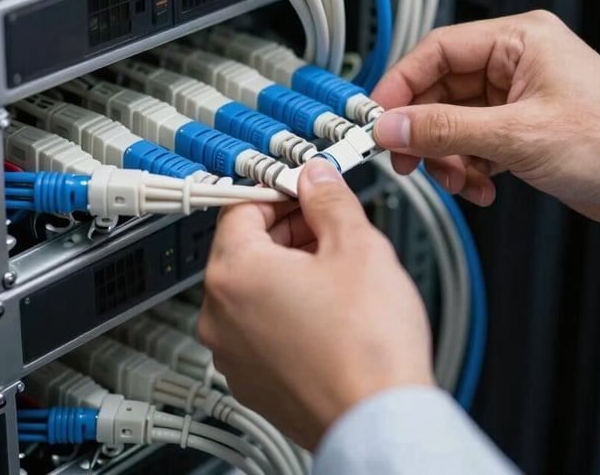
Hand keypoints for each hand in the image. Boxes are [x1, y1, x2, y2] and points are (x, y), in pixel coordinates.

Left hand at [198, 158, 434, 449]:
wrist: (379, 421)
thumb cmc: (367, 347)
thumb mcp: (357, 246)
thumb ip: (329, 200)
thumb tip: (316, 178)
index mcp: (235, 274)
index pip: (242, 207)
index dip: (280, 190)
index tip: (306, 190)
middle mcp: (220, 315)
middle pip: (246, 247)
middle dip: (289, 230)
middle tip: (331, 228)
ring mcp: (233, 353)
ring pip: (254, 288)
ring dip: (290, 269)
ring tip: (338, 272)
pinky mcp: (252, 379)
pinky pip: (260, 327)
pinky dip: (288, 309)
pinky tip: (329, 311)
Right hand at [372, 10, 599, 232]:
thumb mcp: (517, 135)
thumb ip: (446, 129)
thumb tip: (393, 125)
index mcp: (518, 41)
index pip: (437, 51)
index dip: (401, 84)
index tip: (379, 117)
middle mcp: (515, 65)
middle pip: (440, 91)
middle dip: (424, 131)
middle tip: (408, 159)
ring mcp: (517, 99)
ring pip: (453, 122)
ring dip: (448, 156)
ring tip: (460, 180)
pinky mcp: (520, 129)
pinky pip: (473, 144)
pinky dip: (469, 168)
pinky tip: (483, 187)